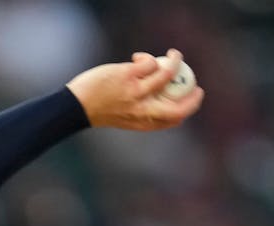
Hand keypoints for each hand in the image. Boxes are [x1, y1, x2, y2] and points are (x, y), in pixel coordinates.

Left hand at [66, 49, 203, 130]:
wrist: (77, 106)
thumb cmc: (100, 110)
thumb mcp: (125, 116)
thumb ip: (143, 111)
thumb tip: (161, 97)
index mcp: (144, 123)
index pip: (174, 119)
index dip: (187, 109)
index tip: (192, 99)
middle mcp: (143, 110)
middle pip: (179, 108)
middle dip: (194, 97)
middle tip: (197, 86)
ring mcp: (137, 93)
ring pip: (167, 74)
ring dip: (176, 61)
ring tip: (174, 55)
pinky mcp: (129, 76)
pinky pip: (150, 63)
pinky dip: (147, 58)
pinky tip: (137, 58)